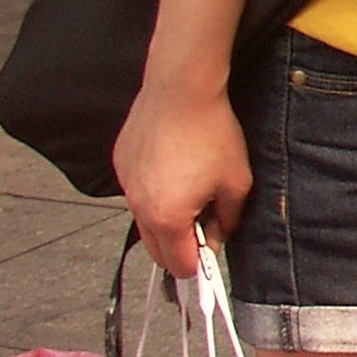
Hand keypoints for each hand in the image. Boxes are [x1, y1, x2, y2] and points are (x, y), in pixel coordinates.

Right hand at [112, 78, 250, 280]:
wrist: (181, 91)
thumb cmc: (211, 134)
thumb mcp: (235, 183)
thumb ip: (227, 220)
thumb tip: (217, 238)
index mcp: (167, 218)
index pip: (179, 265)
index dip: (200, 264)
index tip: (211, 252)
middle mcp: (138, 207)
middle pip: (156, 249)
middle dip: (181, 246)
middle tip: (205, 225)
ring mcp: (125, 185)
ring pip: (145, 220)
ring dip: (166, 219)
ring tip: (193, 191)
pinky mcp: (121, 164)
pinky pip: (137, 191)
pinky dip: (154, 192)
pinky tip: (175, 169)